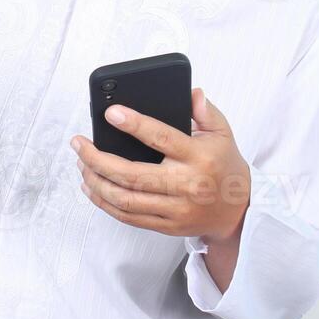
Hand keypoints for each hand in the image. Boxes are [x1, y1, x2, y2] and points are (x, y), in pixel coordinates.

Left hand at [70, 88, 249, 242]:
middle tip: (79, 144)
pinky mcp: (167, 226)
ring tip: (81, 164)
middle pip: (132, 175)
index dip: (134, 125)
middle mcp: (185, 185)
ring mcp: (175, 209)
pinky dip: (105, 203)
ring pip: (125, 199)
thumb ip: (205, 111)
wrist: (239, 211)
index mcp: (199, 157)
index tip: (111, 113)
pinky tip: (91, 187)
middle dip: (98, 159)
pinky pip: (129, 217)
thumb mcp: (223, 133)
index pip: (162, 139)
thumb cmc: (225, 165)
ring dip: (96, 181)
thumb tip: (192, 92)